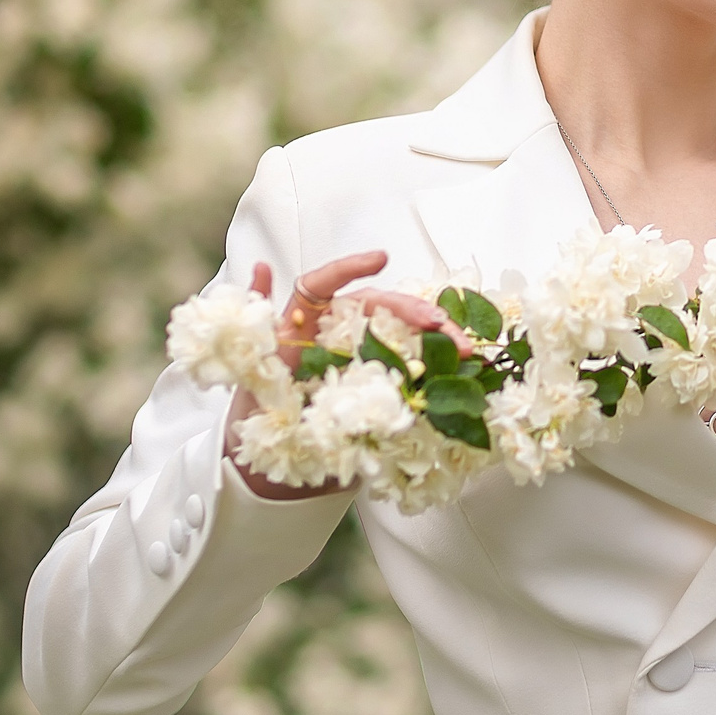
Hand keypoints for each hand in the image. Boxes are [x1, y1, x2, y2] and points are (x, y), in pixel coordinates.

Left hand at [227, 251, 469, 499]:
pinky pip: (406, 365)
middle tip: (439, 323)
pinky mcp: (373, 380)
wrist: (267, 455)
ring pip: (400, 333)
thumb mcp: (254, 359)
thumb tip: (261, 267)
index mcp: (305, 319)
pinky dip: (432, 362)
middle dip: (412, 311)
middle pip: (379, 308)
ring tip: (461, 346)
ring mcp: (357, 353)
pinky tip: (458, 364)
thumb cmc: (258, 403)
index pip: (326, 283)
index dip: (352, 267)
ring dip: (434, 335)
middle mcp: (336, 329)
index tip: (382, 259)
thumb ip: (258, 313)